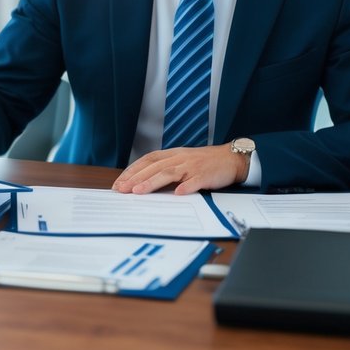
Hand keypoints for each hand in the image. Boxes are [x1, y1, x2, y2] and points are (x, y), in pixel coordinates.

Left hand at [111, 145, 249, 194]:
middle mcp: (180, 158)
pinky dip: (186, 187)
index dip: (132, 170)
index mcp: (173, 154)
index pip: (147, 160)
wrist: (230, 159)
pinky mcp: (205, 175)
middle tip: (122, 189)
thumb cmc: (204, 163)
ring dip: (152, 182)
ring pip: (169, 173)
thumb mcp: (182, 161)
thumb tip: (143, 182)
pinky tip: (178, 194)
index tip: (119, 182)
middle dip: (136, 178)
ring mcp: (192, 167)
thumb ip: (166, 169)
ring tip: (139, 191)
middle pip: (154, 167)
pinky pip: (195, 181)